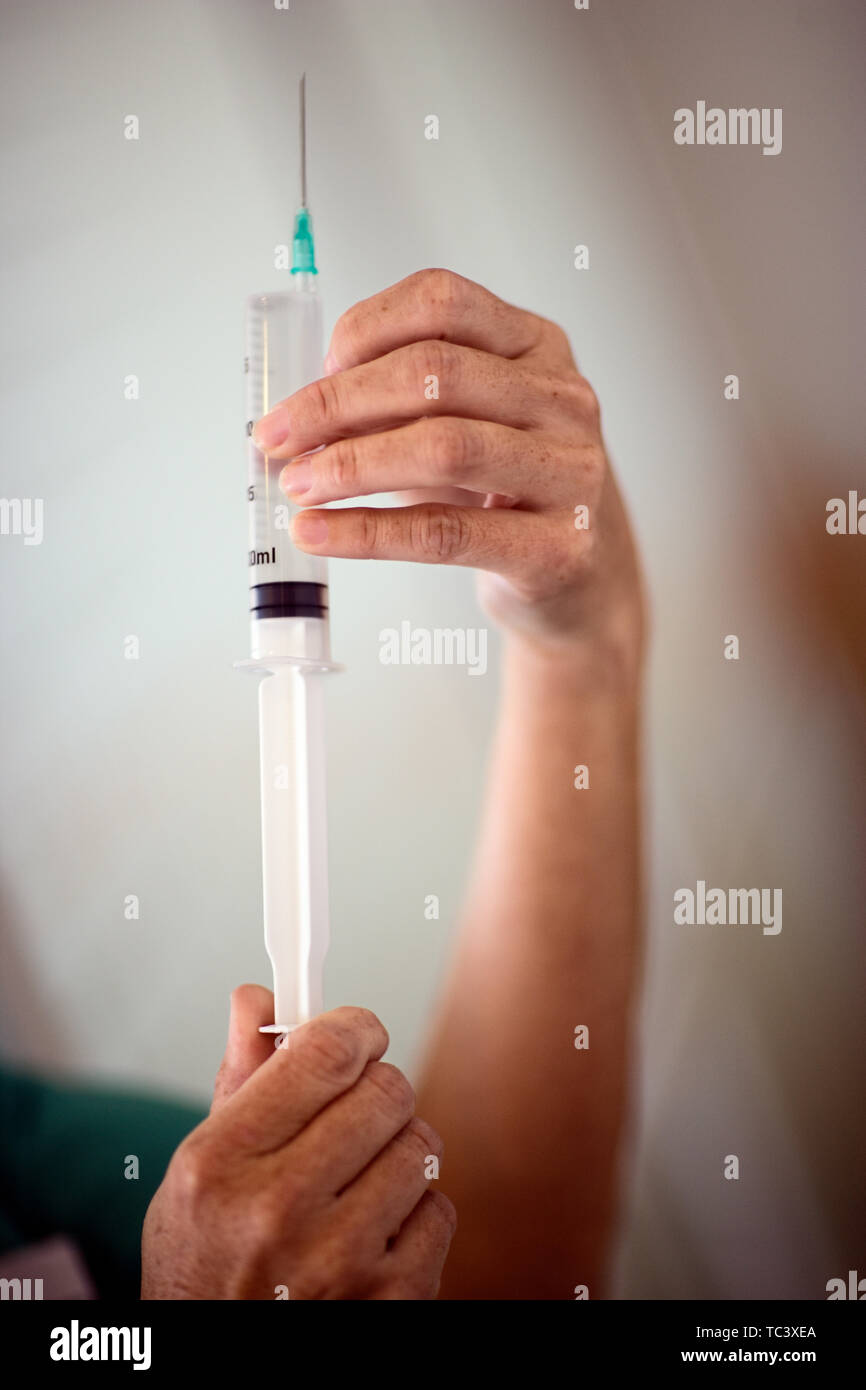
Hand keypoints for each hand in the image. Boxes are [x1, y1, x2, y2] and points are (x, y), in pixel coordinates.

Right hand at [141, 988, 454, 1299]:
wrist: (214, 1364)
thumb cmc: (205, 1265)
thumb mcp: (196, 1170)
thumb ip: (239, 1078)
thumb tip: (257, 1000)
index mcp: (221, 1163)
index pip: (323, 1053)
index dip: (353, 1028)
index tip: (358, 1032)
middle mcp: (278, 1209)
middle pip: (384, 1091)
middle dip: (375, 1089)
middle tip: (354, 1110)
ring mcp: (338, 1260)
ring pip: (419, 1146)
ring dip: (397, 1150)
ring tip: (359, 1177)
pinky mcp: (388, 1299)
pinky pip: (439, 1210)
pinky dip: (415, 1214)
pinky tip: (374, 1229)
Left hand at [253, 268, 643, 660]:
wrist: (581, 580)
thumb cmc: (508, 492)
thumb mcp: (465, 424)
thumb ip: (400, 403)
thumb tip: (299, 414)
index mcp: (537, 346)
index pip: (442, 302)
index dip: (365, 328)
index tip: (317, 370)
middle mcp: (563, 399)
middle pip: (434, 373)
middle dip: (337, 403)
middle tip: (277, 439)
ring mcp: (570, 472)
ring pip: (443, 447)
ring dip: (350, 465)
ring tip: (296, 485)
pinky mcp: (558, 547)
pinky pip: (445, 533)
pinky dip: (368, 533)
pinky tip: (321, 534)